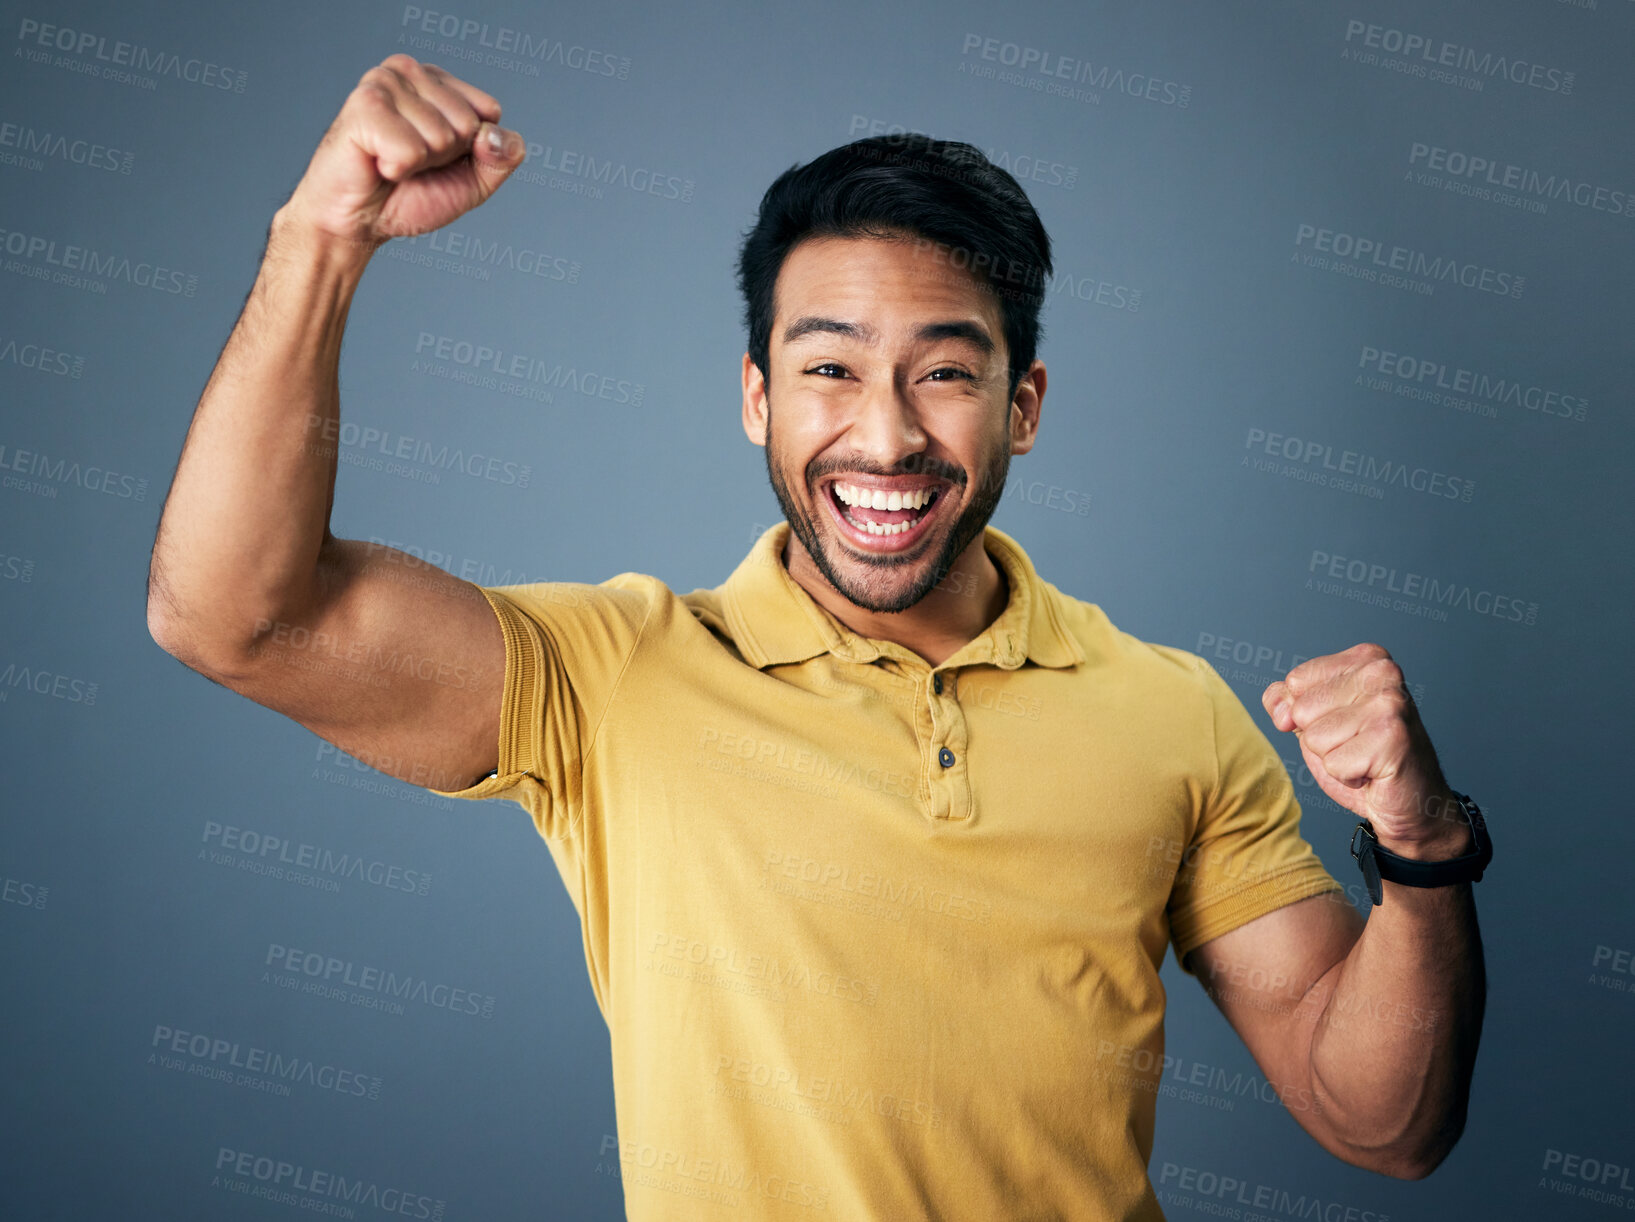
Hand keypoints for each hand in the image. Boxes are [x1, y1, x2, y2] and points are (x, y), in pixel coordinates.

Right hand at [280, 54, 524, 249]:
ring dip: (418, 164)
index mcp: (438, 81)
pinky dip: (397, 169)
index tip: (436, 158)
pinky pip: (411, 149)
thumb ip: (502, 157)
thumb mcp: (473, 182)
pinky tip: (375, 162)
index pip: (490, 112)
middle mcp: (411, 71)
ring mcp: (385, 82)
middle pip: (468, 125)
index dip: (470, 150)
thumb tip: (497, 135)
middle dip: (444, 158)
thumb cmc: (409, 195)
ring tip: (390, 161)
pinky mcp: (363, 103)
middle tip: (410, 162)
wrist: (358, 221)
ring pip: (441, 137)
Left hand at [1262, 644, 1464, 853]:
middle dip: (1321, 737)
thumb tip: (1281, 710)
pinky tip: (1374, 771)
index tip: (1345, 724)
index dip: (1309, 714)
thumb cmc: (1362, 756)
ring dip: (1335, 758)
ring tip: (1366, 756)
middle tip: (1358, 745)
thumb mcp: (1316, 720)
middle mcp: (1381, 672)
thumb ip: (1286, 701)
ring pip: (1315, 737)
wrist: (1411, 800)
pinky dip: (1347, 776)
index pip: (1295, 682)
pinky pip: (1332, 763)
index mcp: (1365, 658)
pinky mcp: (1390, 738)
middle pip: (1302, 710)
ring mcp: (1388, 704)